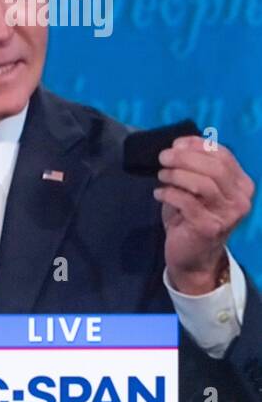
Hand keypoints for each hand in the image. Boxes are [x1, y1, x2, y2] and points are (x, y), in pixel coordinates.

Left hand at [154, 136, 254, 294]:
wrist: (192, 257)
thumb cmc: (192, 218)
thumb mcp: (196, 190)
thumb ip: (194, 168)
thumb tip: (178, 145)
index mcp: (241, 185)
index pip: (224, 155)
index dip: (198, 145)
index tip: (176, 145)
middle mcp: (240, 199)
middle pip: (214, 167)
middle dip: (185, 158)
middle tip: (163, 158)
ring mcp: (227, 214)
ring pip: (203, 183)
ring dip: (177, 174)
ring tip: (162, 175)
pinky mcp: (209, 227)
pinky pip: (187, 201)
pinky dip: (169, 193)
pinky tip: (159, 193)